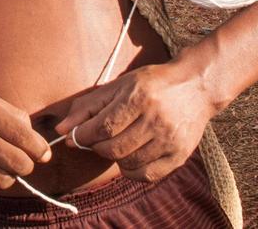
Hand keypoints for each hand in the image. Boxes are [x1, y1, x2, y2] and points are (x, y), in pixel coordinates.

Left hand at [54, 60, 216, 182]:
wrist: (196, 86)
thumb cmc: (151, 83)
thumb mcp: (118, 85)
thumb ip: (88, 107)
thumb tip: (61, 129)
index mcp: (139, 97)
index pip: (102, 127)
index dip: (82, 136)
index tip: (73, 136)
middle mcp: (156, 119)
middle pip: (113, 148)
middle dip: (96, 146)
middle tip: (96, 138)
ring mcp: (170, 140)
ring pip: (128, 163)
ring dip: (114, 157)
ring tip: (116, 143)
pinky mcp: (180, 155)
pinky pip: (147, 176)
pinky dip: (131, 170)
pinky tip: (130, 157)